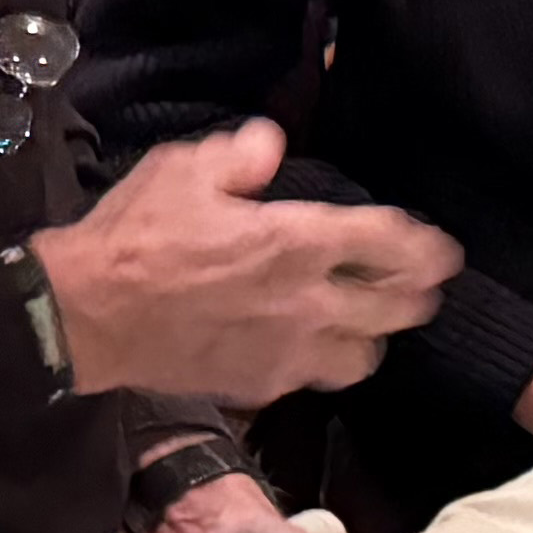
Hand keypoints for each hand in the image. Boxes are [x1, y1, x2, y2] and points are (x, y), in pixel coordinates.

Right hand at [32, 122, 459, 405]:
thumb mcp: (181, 171)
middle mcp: (310, 303)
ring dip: (374, 334)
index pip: (389, 244)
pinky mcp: (266, 385)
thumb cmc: (136, 237)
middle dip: (416, 293)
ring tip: (364, 321)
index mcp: (295, 242)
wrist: (91, 314)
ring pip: (368, 354)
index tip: (441, 248)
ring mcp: (292, 352)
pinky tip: (307, 346)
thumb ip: (238, 157)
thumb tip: (271, 146)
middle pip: (399, 307)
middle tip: (416, 283)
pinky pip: (318, 377)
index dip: (425, 245)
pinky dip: (324, 360)